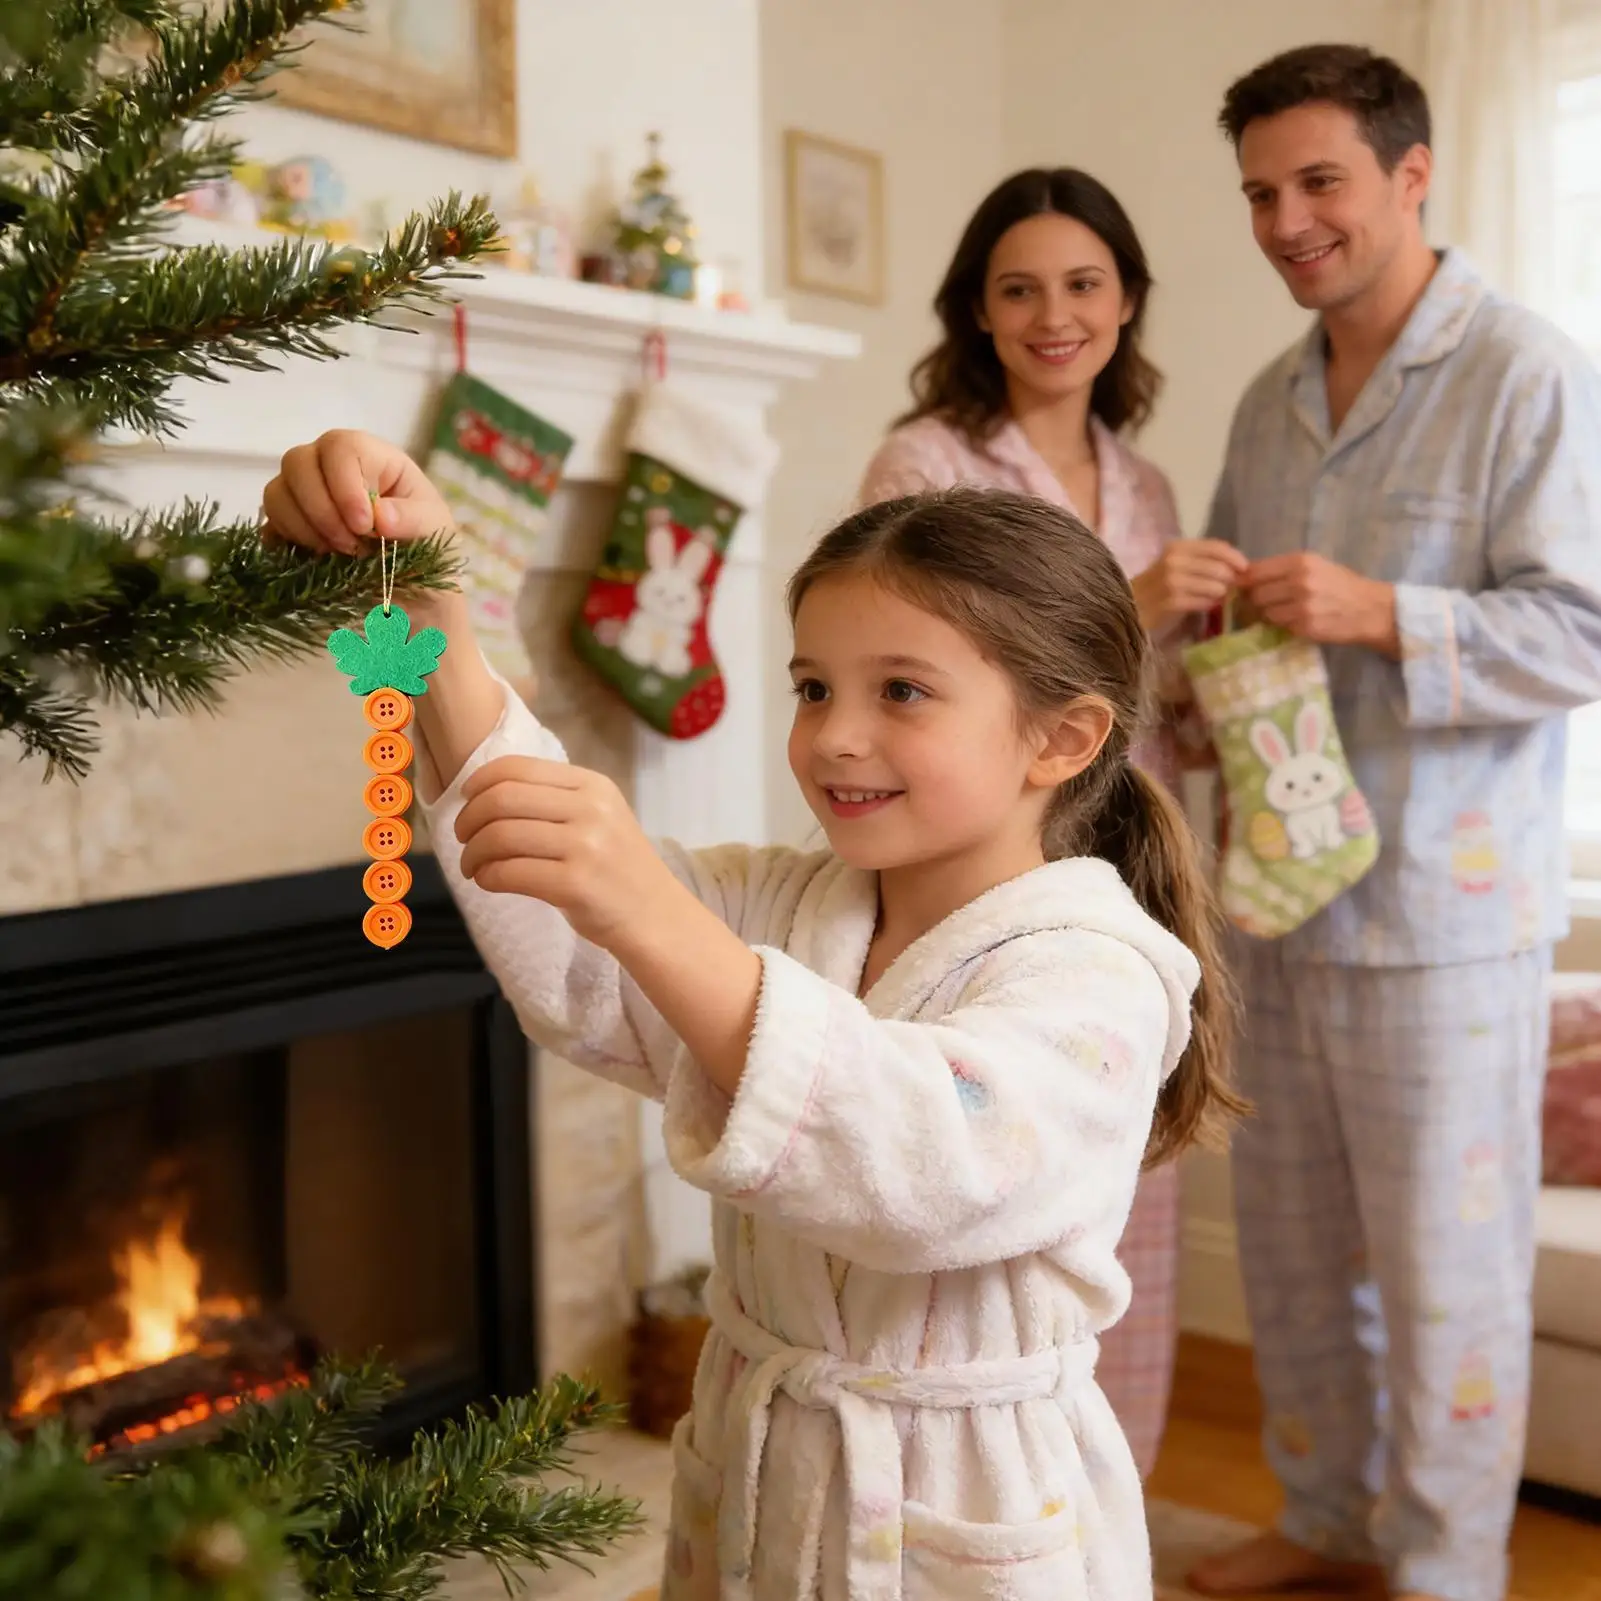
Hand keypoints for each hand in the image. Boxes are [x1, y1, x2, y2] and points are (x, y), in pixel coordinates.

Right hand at [261, 429, 453, 557]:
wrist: (413, 579)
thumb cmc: (425, 539)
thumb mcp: (434, 527)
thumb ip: (411, 518)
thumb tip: (380, 516)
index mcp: (367, 454)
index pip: (340, 448)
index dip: (345, 486)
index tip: (364, 525)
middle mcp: (327, 464)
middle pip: (297, 463)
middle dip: (321, 510)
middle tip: (352, 546)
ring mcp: (302, 492)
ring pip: (276, 494)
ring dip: (303, 529)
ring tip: (339, 555)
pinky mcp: (289, 524)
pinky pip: (270, 525)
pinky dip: (289, 544)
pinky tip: (318, 560)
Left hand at [455, 755, 680, 948]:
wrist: (656, 916)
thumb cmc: (617, 868)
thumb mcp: (599, 817)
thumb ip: (555, 799)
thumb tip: (485, 794)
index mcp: (593, 785)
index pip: (517, 768)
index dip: (479, 783)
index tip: (466, 801)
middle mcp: (590, 809)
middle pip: (502, 799)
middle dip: (469, 819)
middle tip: (463, 839)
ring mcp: (585, 846)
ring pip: (500, 836)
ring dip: (473, 853)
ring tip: (472, 866)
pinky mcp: (574, 884)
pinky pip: (508, 873)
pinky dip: (487, 877)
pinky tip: (488, 882)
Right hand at [1130, 540, 1249, 633]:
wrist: (1128, 606)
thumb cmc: (1156, 585)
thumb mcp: (1175, 564)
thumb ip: (1202, 561)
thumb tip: (1237, 567)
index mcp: (1177, 547)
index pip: (1216, 547)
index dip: (1235, 557)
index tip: (1245, 568)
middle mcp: (1174, 560)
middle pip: (1219, 568)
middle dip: (1230, 580)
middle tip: (1231, 588)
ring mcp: (1172, 582)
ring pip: (1215, 586)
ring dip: (1220, 594)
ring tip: (1215, 597)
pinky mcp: (1171, 602)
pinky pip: (1203, 602)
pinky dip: (1209, 604)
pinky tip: (1205, 605)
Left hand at [1243, 553, 1399, 656]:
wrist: (1370, 609)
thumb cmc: (1340, 585)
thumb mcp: (1315, 566)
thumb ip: (1283, 569)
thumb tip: (1246, 576)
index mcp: (1301, 561)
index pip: (1255, 571)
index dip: (1245, 581)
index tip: (1243, 587)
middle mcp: (1300, 581)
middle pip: (1256, 594)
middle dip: (1257, 600)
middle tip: (1266, 603)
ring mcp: (1303, 606)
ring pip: (1266, 613)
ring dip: (1270, 615)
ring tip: (1286, 611)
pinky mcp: (1306, 627)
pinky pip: (1281, 626)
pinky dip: (1285, 625)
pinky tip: (1298, 621)